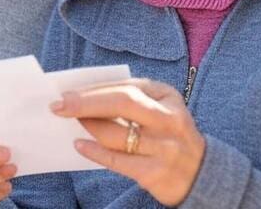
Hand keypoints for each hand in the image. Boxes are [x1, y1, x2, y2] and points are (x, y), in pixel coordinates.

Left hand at [51, 78, 204, 206]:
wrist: (201, 173)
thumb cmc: (167, 133)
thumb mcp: (158, 108)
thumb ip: (128, 99)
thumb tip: (82, 96)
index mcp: (167, 95)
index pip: (125, 87)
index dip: (92, 89)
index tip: (65, 92)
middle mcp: (169, 119)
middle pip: (123, 103)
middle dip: (86, 102)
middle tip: (59, 105)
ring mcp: (165, 147)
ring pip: (116, 134)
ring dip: (89, 127)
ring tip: (71, 123)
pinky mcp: (156, 173)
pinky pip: (116, 160)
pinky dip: (94, 152)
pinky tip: (79, 146)